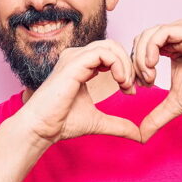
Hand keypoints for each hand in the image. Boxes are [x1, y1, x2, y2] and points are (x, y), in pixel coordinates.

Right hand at [17, 39, 140, 145]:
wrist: (41, 128)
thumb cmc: (62, 123)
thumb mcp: (99, 122)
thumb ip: (119, 124)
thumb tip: (139, 135)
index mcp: (81, 65)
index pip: (111, 54)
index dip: (126, 68)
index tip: (131, 91)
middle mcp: (77, 57)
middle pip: (113, 46)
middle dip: (129, 64)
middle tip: (133, 87)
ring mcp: (74, 57)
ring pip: (110, 46)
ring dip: (125, 64)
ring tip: (127, 85)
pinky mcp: (74, 63)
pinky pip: (104, 53)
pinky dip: (118, 64)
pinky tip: (120, 81)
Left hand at [130, 19, 181, 141]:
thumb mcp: (175, 104)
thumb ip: (156, 115)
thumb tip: (141, 135)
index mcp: (171, 47)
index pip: (140, 48)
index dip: (131, 67)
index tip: (133, 88)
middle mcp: (175, 36)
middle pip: (140, 39)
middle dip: (133, 63)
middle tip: (139, 84)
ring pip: (148, 35)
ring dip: (141, 58)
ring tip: (149, 78)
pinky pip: (162, 33)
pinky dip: (151, 49)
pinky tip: (153, 67)